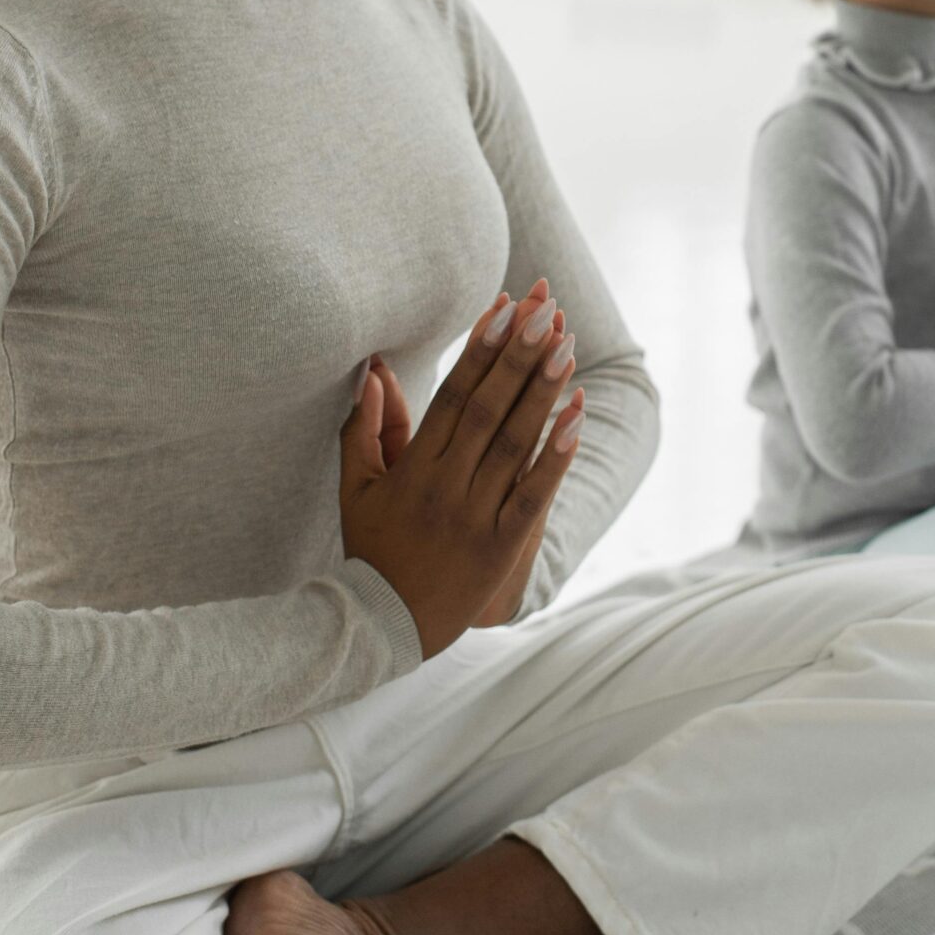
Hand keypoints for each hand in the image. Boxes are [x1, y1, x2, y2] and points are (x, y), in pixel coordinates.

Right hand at [367, 320, 576, 628]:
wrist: (382, 627)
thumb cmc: (371, 551)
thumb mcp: (355, 488)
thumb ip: (364, 428)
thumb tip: (372, 371)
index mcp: (412, 468)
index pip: (453, 396)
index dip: (481, 350)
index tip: (505, 308)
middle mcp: (444, 486)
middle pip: (489, 409)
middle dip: (519, 356)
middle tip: (548, 311)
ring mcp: (474, 517)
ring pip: (515, 445)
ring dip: (543, 393)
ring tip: (568, 346)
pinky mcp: (500, 548)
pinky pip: (533, 496)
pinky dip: (557, 457)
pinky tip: (579, 419)